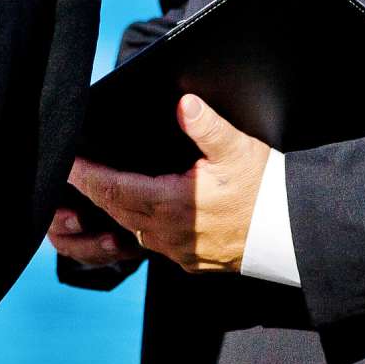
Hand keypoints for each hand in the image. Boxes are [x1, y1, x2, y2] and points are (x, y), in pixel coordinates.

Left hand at [65, 94, 268, 273]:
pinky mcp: (193, 260)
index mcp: (173, 205)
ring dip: (114, 209)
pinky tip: (138, 213)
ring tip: (98, 190)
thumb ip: (207, 126)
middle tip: (72, 173)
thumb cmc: (269, 191)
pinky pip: (153, 243)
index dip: (85, 176)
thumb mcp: (238, 150)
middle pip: (116, 210)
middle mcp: (170, 233)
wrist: (297, 233)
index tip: (67, 164)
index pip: (113, 189)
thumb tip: (185, 103)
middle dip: (92, 191)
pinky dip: (138, 225)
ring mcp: (180, 251)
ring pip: (132, 229)